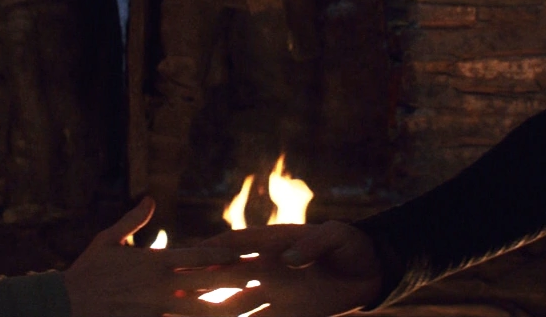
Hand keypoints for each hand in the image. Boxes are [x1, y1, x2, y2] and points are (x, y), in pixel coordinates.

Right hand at [65, 198, 254, 316]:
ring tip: (248, 307)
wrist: (68, 303)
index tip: (243, 253)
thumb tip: (151, 200)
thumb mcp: (108, 239)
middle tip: (260, 279)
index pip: (199, 256)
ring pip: (200, 310)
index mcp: (155, 261)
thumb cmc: (88, 269)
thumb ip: (133, 220)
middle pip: (208, 283)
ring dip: (225, 308)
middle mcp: (161, 285)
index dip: (224, 255)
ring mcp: (158, 307)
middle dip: (235, 281)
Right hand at [198, 221, 382, 316]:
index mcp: (275, 242)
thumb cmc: (352, 246)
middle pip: (228, 274)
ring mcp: (274, 291)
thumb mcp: (339, 237)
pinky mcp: (285, 312)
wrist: (370, 272)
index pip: (236, 243)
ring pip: (236, 302)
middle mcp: (268, 267)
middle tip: (176, 290)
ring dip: (215, 309)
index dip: (212, 249)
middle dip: (203, 281)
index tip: (190, 256)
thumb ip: (315, 243)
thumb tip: (289, 258)